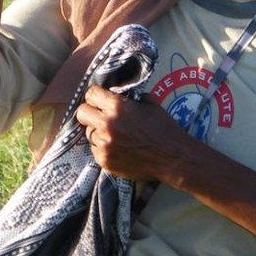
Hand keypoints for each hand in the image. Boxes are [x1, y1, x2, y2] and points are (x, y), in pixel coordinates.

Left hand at [75, 86, 192, 181]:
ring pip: (89, 133)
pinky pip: (95, 150)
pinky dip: (104, 148)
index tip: (99, 100)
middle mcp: (107, 124)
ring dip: (98, 132)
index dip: (96, 96)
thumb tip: (118, 95)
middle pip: (82, 112)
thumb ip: (130, 98)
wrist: (173, 158)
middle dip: (90, 112)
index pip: (91, 94)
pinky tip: (118, 148)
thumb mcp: (150, 103)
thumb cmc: (164, 128)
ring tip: (114, 135)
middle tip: (99, 116)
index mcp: (117, 107)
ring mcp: (104, 144)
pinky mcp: (104, 161)